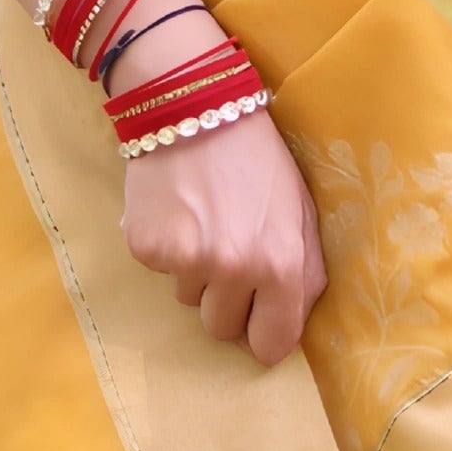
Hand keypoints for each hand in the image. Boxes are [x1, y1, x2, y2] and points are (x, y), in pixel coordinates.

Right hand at [121, 109, 327, 363]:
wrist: (194, 106)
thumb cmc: (257, 158)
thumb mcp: (299, 210)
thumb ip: (304, 271)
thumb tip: (290, 326)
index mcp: (279, 263)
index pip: (271, 344)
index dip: (265, 335)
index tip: (260, 322)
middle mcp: (233, 270)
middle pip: (222, 329)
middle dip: (226, 302)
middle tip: (227, 253)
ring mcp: (185, 262)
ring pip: (188, 300)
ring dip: (195, 272)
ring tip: (202, 220)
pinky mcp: (146, 249)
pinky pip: (160, 273)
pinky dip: (166, 250)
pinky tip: (176, 211)